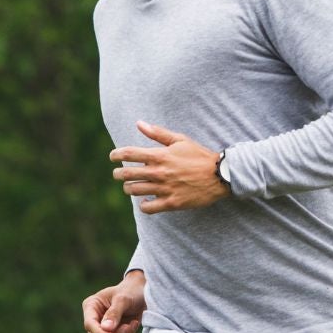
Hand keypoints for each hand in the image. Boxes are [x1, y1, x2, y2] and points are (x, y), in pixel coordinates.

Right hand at [82, 270, 145, 332]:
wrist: (142, 292)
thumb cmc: (130, 291)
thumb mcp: (123, 299)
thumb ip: (114, 313)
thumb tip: (106, 329)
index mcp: (91, 306)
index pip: (89, 324)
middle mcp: (95, 319)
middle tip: (128, 327)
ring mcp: (104, 328)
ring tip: (133, 323)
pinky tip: (134, 324)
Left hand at [110, 121, 228, 214]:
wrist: (220, 175)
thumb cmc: (199, 155)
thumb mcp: (180, 140)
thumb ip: (158, 133)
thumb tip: (139, 123)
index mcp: (160, 155)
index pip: (129, 153)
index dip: (116, 154)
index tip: (112, 157)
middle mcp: (159, 172)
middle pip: (127, 174)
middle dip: (118, 173)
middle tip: (118, 173)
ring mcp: (164, 188)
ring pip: (134, 190)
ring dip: (128, 188)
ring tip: (130, 186)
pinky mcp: (171, 203)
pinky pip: (148, 208)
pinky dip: (143, 205)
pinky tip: (145, 201)